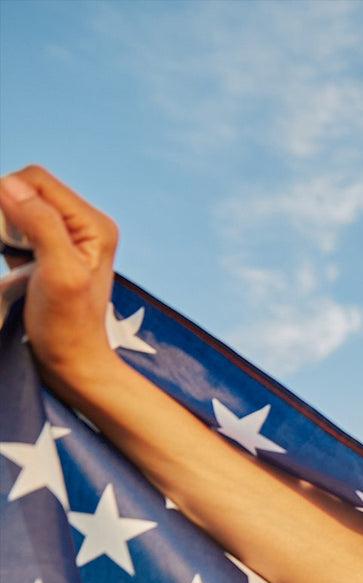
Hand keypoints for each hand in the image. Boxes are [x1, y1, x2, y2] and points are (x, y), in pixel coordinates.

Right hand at [0, 166, 117, 375]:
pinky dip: (2, 237)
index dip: (9, 196)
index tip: (6, 234)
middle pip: (25, 190)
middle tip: (12, 251)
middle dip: (5, 211)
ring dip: (2, 226)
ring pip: (16, 206)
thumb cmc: (68, 325)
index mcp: (94, 224)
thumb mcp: (59, 274)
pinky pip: (14, 227)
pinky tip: (13, 264)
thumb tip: (9, 184)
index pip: (37, 180)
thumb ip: (41, 225)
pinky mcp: (45, 250)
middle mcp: (83, 224)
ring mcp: (64, 237)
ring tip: (15, 261)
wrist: (71, 361)